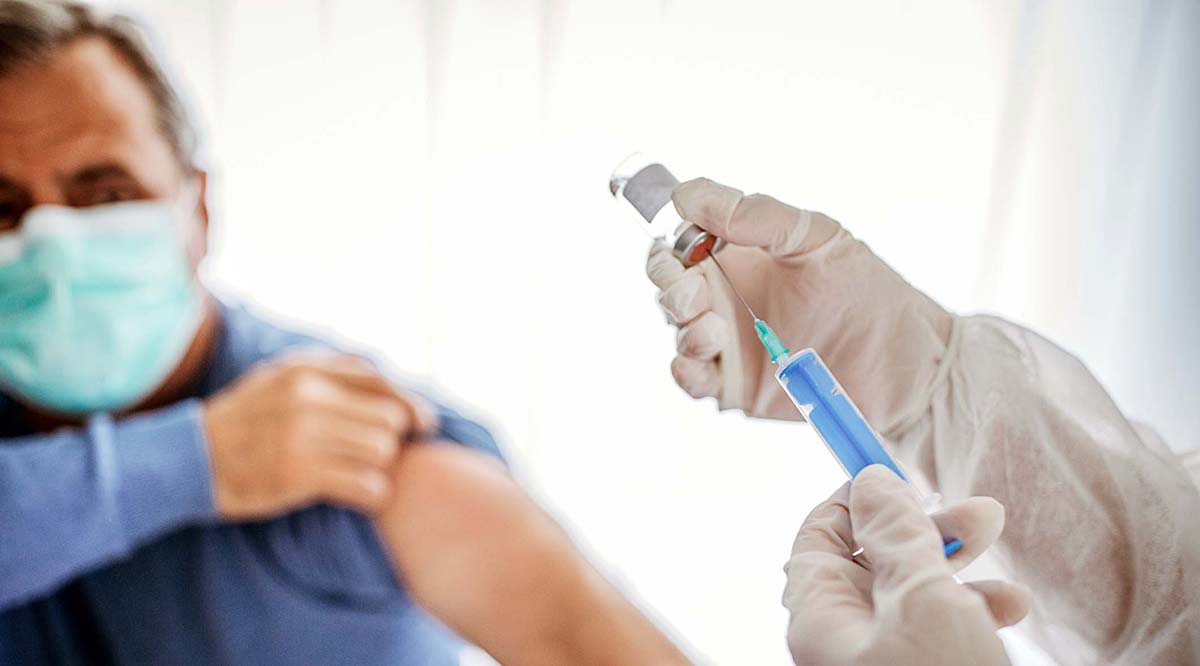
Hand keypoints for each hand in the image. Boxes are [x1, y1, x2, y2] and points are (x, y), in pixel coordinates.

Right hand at [202, 353, 436, 519]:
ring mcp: (302, 435)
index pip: (380, 382)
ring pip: (382, 452)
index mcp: (305, 371)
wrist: (188, 459)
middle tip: (376, 455)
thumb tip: (389, 383)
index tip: (424, 424)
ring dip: (381, 468)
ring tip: (362, 474)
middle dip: (390, 440)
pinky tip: (362, 496)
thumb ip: (330, 372)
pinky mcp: (298, 474)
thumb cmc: (246, 419)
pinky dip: (373, 494)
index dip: (411, 405)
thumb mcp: (279, 377)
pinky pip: (366, 485)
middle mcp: (306, 397)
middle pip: (388, 419)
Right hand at [645, 178, 951, 429]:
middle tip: (698, 293)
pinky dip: (685, 369)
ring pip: (676, 329)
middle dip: (670, 284)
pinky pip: (691, 377)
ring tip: (715, 330)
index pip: (681, 240)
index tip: (689, 242)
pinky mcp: (734, 385)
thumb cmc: (869, 293)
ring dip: (683, 326)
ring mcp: (728, 341)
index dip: (672, 239)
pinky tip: (700, 362)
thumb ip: (755, 216)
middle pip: (668, 282)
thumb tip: (687, 195)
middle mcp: (727, 295)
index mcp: (740, 253)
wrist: (907, 365)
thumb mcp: (817, 238)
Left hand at [783, 465, 1030, 665]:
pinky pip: (942, 632)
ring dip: (960, 563)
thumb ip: (897, 537)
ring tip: (997, 538)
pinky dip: (976, 612)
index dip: (856, 498)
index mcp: (822, 616)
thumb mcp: (920, 600)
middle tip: (980, 511)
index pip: (820, 536)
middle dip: (927, 526)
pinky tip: (1014, 604)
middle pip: (875, 559)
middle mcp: (846, 637)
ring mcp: (884, 656)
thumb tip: (872, 481)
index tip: (896, 471)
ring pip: (915, 593)